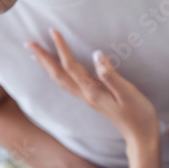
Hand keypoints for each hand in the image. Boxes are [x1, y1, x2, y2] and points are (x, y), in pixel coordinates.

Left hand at [28, 29, 159, 147]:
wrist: (140, 136)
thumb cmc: (138, 114)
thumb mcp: (127, 93)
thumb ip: (111, 75)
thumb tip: (96, 54)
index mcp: (92, 91)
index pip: (70, 66)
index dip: (61, 48)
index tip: (53, 30)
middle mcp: (85, 94)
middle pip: (57, 74)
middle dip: (42, 58)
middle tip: (28, 43)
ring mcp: (87, 97)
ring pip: (60, 79)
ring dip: (46, 65)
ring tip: (34, 54)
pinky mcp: (91, 98)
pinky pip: (67, 83)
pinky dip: (56, 73)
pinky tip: (55, 69)